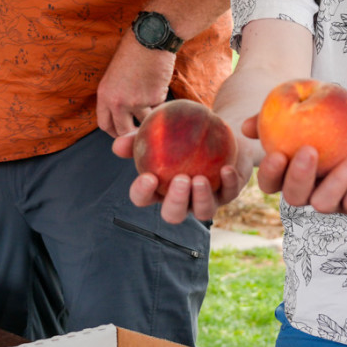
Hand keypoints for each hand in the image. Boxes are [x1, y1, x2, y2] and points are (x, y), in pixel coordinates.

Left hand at [95, 32, 174, 137]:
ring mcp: (137, 102)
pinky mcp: (155, 98)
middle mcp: (118, 102)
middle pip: (123, 131)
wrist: (150, 38)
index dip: (115, 131)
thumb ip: (115, 96)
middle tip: (141, 128)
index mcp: (104, 95)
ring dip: (150, 113)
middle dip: (133, 132)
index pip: (105, 124)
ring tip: (151, 91)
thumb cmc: (133, 51)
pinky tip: (158, 81)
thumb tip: (123, 118)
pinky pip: (159, 107)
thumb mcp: (114, 75)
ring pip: (145, 121)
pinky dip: (161, 99)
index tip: (123, 131)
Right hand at [114, 131, 250, 223]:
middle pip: (174, 214)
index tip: (147, 177)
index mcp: (159, 190)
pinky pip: (229, 192)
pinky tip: (226, 168)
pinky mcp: (228, 193)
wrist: (216, 132)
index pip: (144, 198)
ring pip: (203, 212)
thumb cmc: (179, 134)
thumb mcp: (159, 132)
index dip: (142, 193)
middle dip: (176, 202)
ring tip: (199, 178)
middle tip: (180, 180)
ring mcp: (205, 200)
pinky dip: (229, 182)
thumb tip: (116, 144)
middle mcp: (182, 201)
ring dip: (201, 198)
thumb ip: (138, 138)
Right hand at [248, 90, 346, 217]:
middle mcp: (315, 189)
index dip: (270, 175)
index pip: (273, 183)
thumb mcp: (319, 101)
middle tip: (309, 151)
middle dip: (298, 179)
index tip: (276, 154)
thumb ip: (286, 108)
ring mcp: (339, 200)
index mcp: (298, 170)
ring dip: (337, 179)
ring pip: (323, 205)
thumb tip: (247, 127)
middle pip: (294, 199)